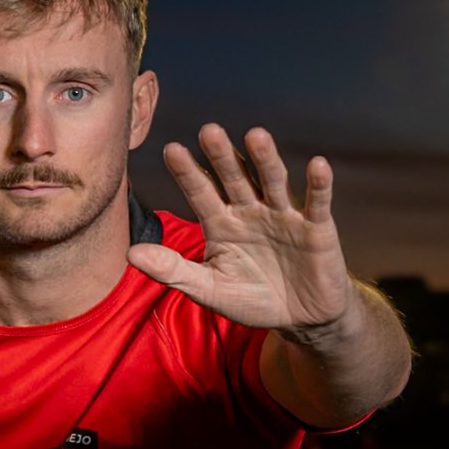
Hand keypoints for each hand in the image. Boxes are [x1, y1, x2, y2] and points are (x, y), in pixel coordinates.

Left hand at [127, 124, 352, 333]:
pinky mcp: (317, 227)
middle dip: (222, 156)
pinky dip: (318, 185)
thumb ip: (173, 270)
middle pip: (234, 178)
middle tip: (209, 131)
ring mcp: (283, 215)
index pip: (200, 192)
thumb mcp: (209, 289)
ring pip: (272, 182)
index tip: (171, 149)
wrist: (300, 317)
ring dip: (265, 160)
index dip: (187, 172)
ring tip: (255, 136)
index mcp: (221, 222)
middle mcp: (250, 210)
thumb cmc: (252, 299)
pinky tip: (317, 164)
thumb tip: (130, 255)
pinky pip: (317, 203)